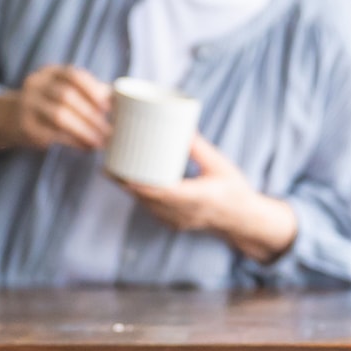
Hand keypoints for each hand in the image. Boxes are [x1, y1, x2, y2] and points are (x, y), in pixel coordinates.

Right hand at [0, 65, 111, 154]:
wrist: (9, 117)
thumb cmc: (48, 103)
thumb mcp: (62, 90)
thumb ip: (88, 91)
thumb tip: (119, 99)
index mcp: (49, 72)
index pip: (72, 75)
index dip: (92, 90)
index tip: (108, 107)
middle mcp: (36, 85)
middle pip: (67, 96)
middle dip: (92, 115)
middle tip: (110, 131)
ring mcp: (28, 105)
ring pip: (59, 116)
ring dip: (84, 130)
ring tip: (100, 142)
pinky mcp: (26, 127)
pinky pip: (52, 134)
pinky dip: (73, 142)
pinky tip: (86, 147)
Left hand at [123, 136, 297, 262]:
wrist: (242, 220)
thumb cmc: (234, 190)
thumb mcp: (220, 165)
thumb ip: (200, 149)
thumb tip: (182, 126)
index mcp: (199, 197)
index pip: (164, 193)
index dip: (140, 185)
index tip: (122, 174)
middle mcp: (185, 212)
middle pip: (147, 199)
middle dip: (126, 183)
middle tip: (108, 166)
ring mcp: (178, 221)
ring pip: (147, 206)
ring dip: (130, 191)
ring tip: (113, 171)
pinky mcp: (174, 223)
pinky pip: (152, 210)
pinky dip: (140, 198)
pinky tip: (129, 184)